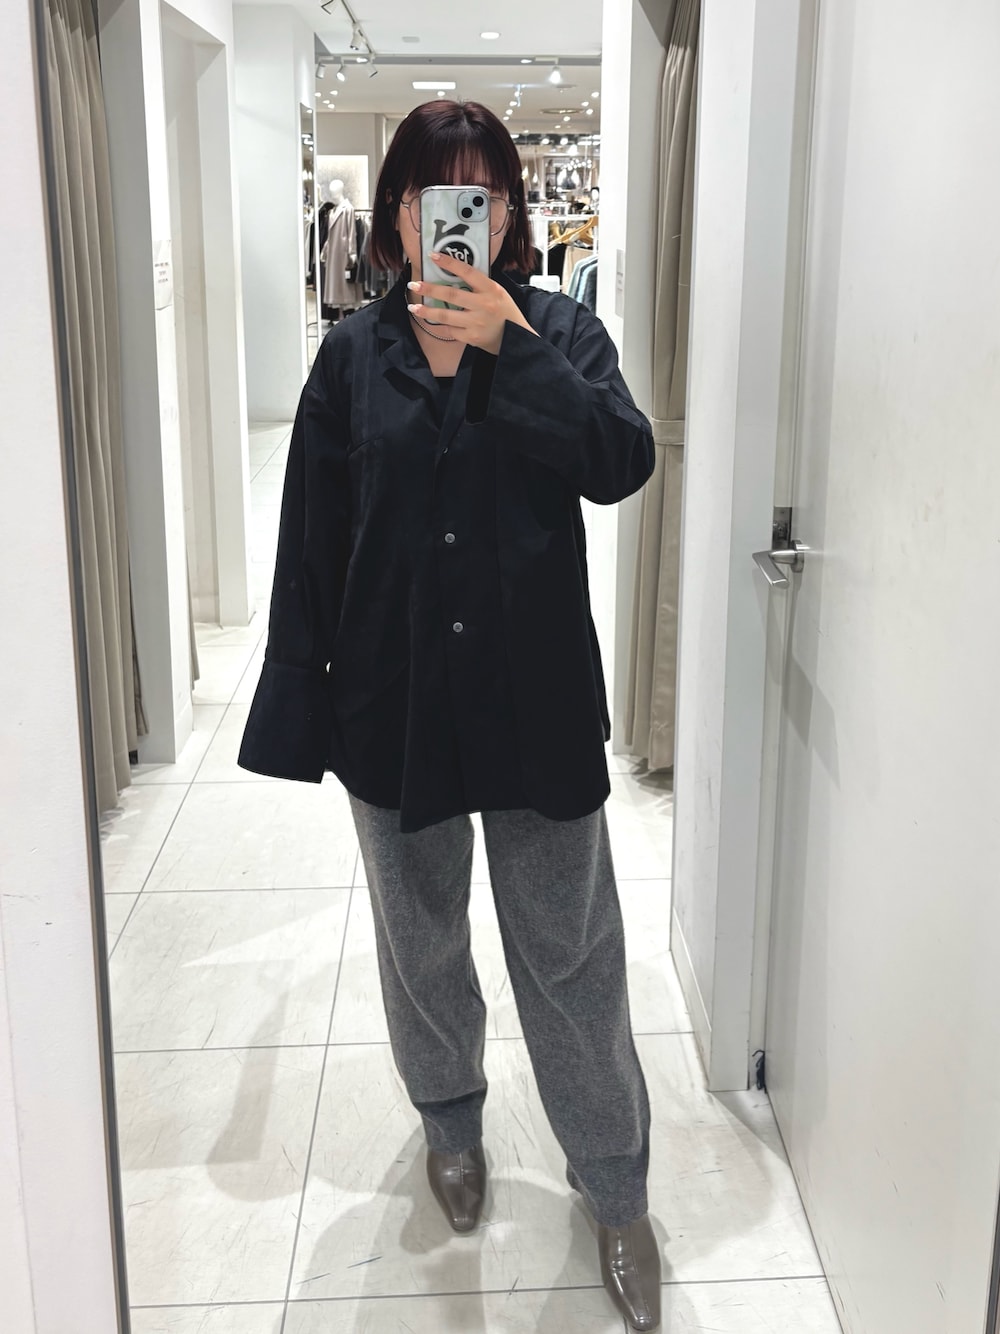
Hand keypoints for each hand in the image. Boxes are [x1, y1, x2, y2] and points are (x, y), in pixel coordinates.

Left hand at [407, 251, 538, 354]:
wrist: (515, 338)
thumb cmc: (504, 312)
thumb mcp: (497, 292)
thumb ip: (478, 285)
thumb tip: (452, 275)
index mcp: (491, 289)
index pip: (468, 272)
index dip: (449, 263)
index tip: (433, 256)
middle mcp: (483, 305)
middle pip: (451, 295)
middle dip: (429, 289)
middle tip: (414, 285)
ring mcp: (477, 323)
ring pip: (445, 315)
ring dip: (427, 311)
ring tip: (414, 308)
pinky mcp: (472, 337)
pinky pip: (452, 330)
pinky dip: (445, 325)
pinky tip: (441, 322)